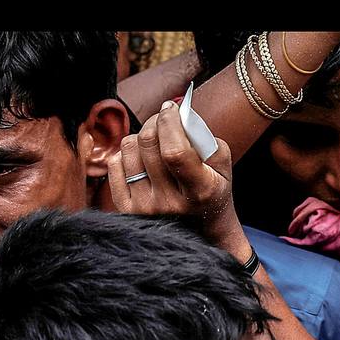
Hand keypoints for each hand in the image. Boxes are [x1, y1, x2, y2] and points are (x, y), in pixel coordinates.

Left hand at [108, 101, 247, 258]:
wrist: (203, 231)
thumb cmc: (212, 192)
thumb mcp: (223, 170)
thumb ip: (207, 141)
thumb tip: (178, 115)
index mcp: (198, 191)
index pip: (174, 151)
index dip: (169, 122)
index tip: (171, 108)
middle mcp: (169, 203)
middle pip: (148, 143)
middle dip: (155, 120)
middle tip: (164, 118)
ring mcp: (145, 208)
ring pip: (129, 148)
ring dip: (141, 136)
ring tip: (155, 142)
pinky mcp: (127, 209)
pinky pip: (115, 163)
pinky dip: (127, 153)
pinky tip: (142, 158)